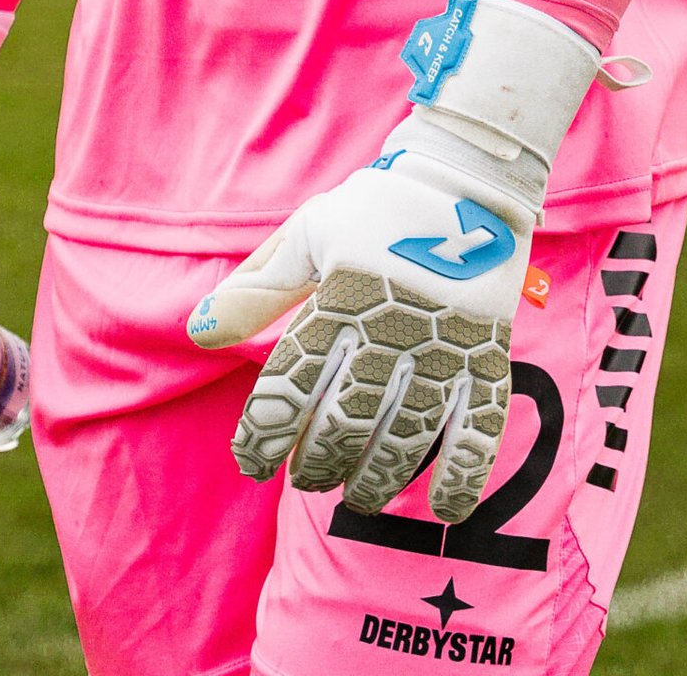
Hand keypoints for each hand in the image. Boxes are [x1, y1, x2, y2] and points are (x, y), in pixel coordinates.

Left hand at [190, 134, 527, 520]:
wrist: (466, 178)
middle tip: (306, 478)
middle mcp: (390, 329)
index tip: (251, 463)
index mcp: (339, 298)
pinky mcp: (488, 356)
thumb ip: (256, 290)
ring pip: (404, 436)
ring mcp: (443, 347)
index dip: (264, 432)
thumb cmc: (374, 210)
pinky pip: (480, 428)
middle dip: (318, 462)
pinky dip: (463, 474)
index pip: (290, 383)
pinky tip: (443, 508)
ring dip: (377, 478)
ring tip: (358, 496)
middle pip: (345, 421)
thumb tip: (198, 332)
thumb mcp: (306, 235)